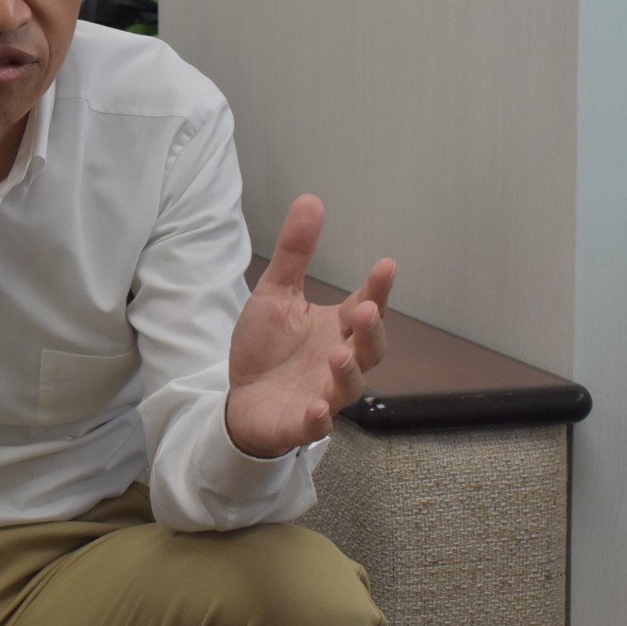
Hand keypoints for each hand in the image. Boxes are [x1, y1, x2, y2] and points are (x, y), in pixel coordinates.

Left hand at [225, 194, 394, 458]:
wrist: (241, 398)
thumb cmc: (266, 347)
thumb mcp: (275, 294)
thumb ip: (295, 253)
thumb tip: (311, 200)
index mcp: (337, 329)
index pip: (366, 306)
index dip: (377, 289)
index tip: (385, 265)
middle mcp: (339, 361)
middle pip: (370, 349)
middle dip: (372, 331)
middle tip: (365, 312)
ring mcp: (324, 393)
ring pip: (350, 387)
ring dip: (348, 373)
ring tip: (339, 355)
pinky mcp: (302, 423)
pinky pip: (318, 426)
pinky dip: (319, 420)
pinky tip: (317, 410)